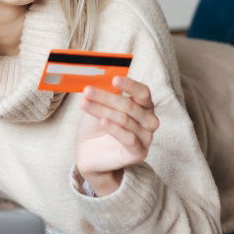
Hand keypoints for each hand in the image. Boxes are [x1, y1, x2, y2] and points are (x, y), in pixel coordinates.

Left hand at [75, 75, 158, 195]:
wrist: (88, 152)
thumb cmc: (96, 126)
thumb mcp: (99, 106)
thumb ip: (105, 94)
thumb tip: (104, 79)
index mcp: (143, 105)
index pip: (143, 92)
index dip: (130, 85)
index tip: (114, 80)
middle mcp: (148, 120)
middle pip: (130, 105)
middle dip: (106, 97)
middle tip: (87, 91)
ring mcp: (146, 138)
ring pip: (125, 120)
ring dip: (102, 111)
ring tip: (85, 105)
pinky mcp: (139, 153)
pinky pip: (129, 138)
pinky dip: (114, 129)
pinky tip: (102, 121)